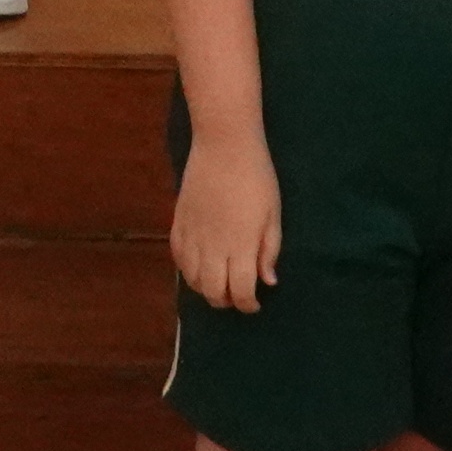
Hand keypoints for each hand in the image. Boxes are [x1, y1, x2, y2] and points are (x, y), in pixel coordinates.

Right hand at [170, 129, 283, 313]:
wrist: (224, 145)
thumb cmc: (257, 178)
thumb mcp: (273, 215)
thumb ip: (269, 250)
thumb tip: (268, 281)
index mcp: (241, 246)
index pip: (241, 291)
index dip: (248, 304)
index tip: (255, 303)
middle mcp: (213, 247)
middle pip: (213, 292)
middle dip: (226, 301)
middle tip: (237, 294)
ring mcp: (193, 235)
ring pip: (192, 279)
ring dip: (206, 288)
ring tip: (219, 281)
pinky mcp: (178, 222)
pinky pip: (178, 257)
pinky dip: (187, 269)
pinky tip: (198, 266)